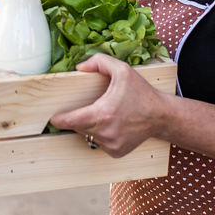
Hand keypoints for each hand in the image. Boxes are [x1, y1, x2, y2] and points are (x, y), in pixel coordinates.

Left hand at [48, 53, 167, 157]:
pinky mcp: (116, 152)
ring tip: (105, 115)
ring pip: (88, 136)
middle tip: (88, 108)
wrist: (161, 115)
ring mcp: (111, 144)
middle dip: (78, 118)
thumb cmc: (141, 92)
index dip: (59, 120)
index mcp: (103, 113)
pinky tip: (113, 126)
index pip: (71, 121)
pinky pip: (100, 144)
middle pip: (78, 128)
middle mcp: (106, 132)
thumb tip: (79, 67)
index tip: (54, 117)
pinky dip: (102, 135)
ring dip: (90, 127)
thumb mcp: (122, 70)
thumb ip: (99, 62)